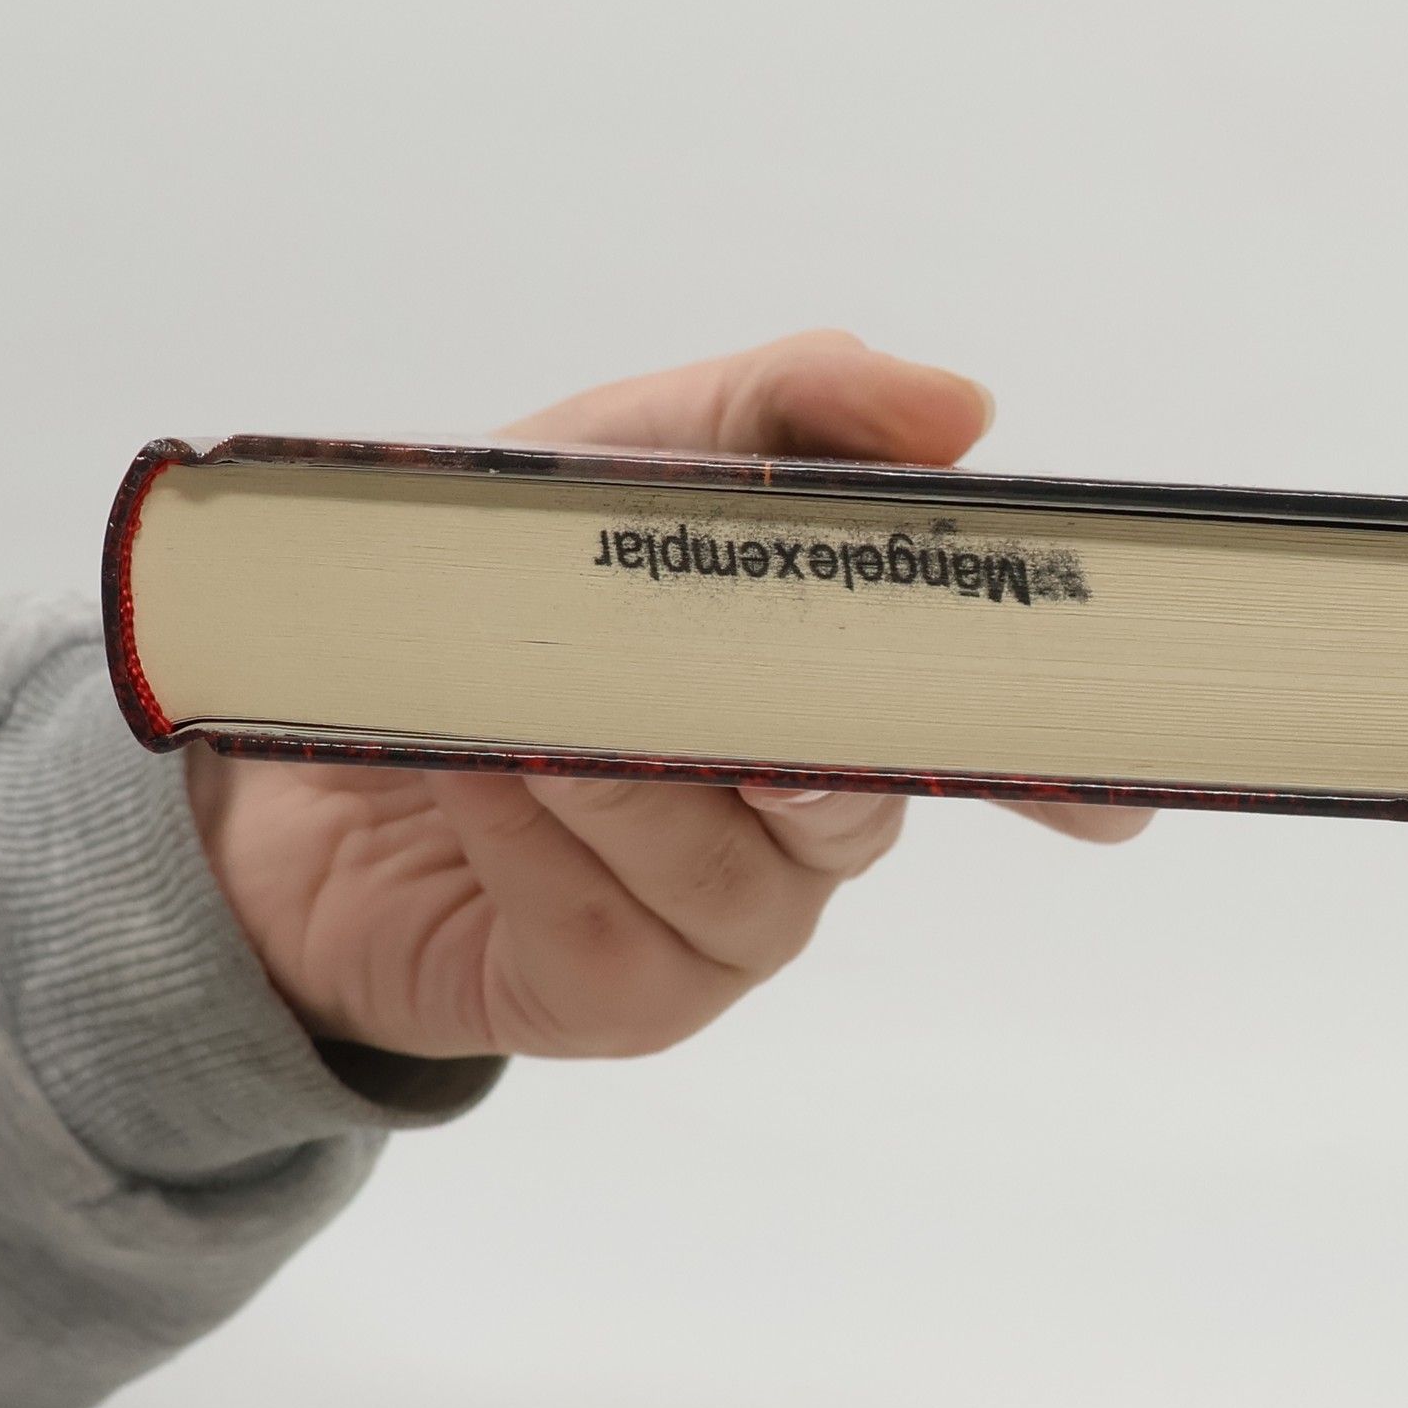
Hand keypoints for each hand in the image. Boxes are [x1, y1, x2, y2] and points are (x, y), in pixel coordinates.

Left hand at [187, 332, 1151, 1059]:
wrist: (302, 723)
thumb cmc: (491, 590)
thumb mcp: (617, 456)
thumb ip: (781, 409)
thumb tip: (960, 410)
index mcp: (830, 704)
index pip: (979, 746)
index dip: (1052, 771)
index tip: (1105, 792)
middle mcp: (799, 830)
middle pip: (867, 806)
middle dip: (809, 749)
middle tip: (747, 719)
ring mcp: (718, 929)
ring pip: (742, 874)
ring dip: (628, 776)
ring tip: (520, 711)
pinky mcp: (616, 997)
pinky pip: (618, 932)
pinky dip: (540, 840)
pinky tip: (473, 774)